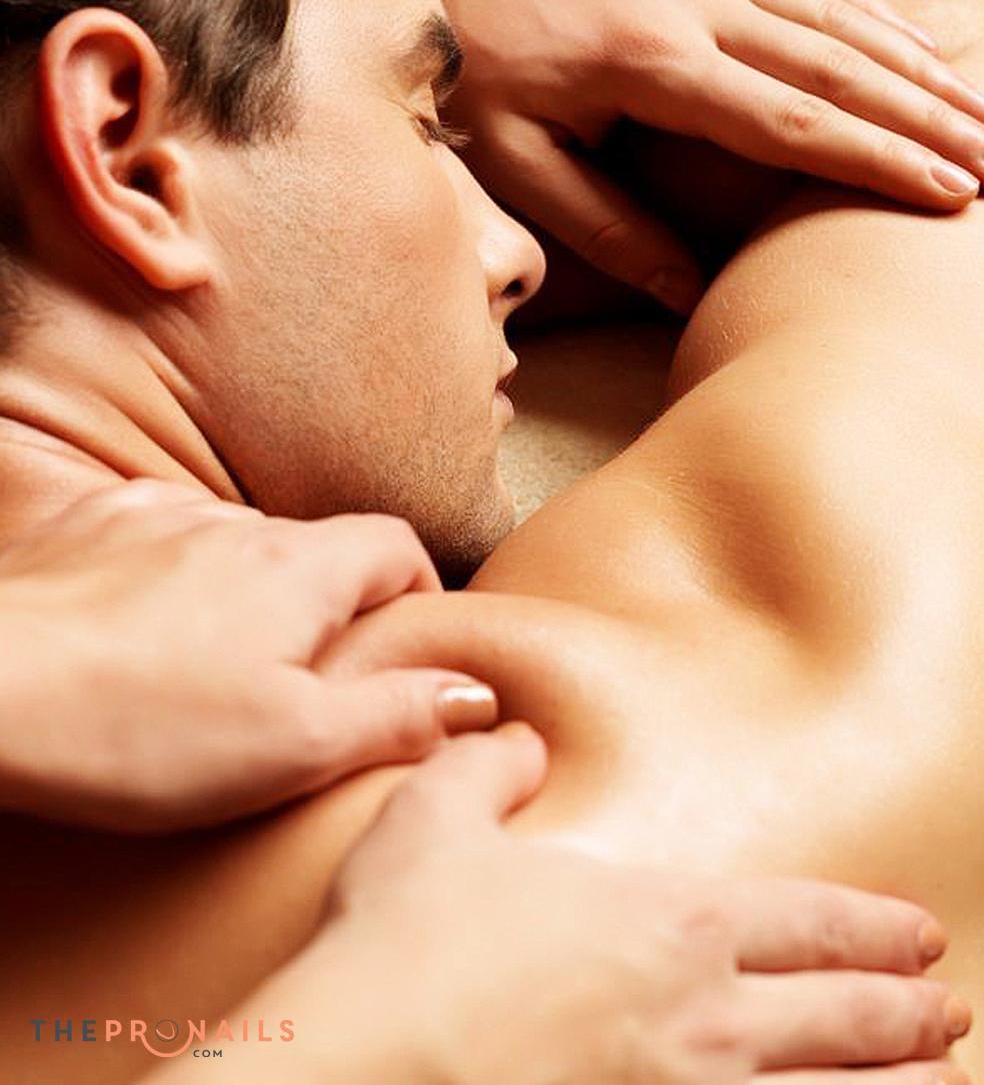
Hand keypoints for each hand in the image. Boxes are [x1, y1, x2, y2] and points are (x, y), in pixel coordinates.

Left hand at [0, 479, 497, 832]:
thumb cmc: (137, 726)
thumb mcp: (294, 746)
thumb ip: (397, 713)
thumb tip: (478, 694)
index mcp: (299, 568)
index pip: (396, 543)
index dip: (416, 587)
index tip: (405, 640)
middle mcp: (235, 525)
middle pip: (315, 547)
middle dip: (329, 601)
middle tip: (310, 678)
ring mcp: (154, 518)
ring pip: (234, 547)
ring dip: (247, 592)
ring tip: (218, 664)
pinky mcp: (88, 528)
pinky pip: (157, 541)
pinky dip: (171, 580)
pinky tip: (142, 633)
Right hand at [165, 725, 969, 1084]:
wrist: (365, 1066)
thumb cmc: (404, 945)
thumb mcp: (436, 820)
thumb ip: (487, 768)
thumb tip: (512, 734)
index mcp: (664, 924)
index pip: (804, 919)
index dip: (870, 927)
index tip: (919, 934)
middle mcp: (702, 1017)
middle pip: (842, 1016)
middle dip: (906, 1011)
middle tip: (951, 1007)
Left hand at [392, 0, 983, 312]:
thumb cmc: (477, 77)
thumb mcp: (521, 166)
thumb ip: (608, 230)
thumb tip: (689, 296)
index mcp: (654, 64)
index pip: (789, 120)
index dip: (873, 160)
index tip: (943, 193)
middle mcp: (695, 4)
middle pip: (835, 64)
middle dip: (922, 116)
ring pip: (834, 14)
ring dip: (912, 62)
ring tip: (977, 110)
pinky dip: (866, 11)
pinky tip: (907, 41)